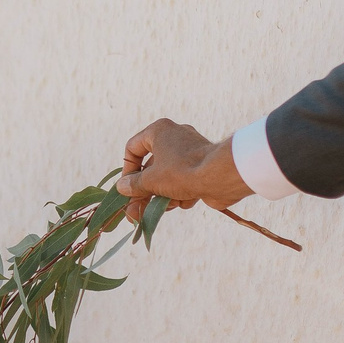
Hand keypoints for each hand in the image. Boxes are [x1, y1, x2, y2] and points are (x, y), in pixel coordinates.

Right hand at [119, 119, 248, 223]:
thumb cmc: (182, 172)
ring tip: (165, 207)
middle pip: (151, 167)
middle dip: (145, 191)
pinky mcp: (202, 166)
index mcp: (159, 131)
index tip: (126, 188)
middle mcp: (174, 137)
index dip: (127, 170)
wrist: (221, 176)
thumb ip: (134, 185)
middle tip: (136, 210)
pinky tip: (185, 201)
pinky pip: (184, 180)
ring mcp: (190, 151)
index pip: (133, 148)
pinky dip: (182, 193)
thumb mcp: (151, 180)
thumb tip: (121, 188)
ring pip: (167, 177)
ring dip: (163, 195)